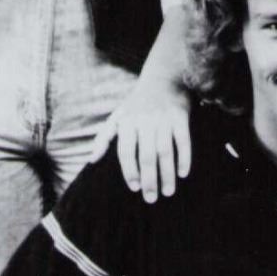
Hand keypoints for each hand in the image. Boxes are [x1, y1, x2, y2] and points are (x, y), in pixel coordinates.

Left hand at [89, 74, 191, 202]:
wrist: (164, 77)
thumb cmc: (137, 103)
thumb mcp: (117, 116)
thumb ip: (104, 137)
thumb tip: (92, 160)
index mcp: (127, 122)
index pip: (126, 151)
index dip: (129, 170)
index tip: (133, 188)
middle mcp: (145, 120)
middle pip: (146, 155)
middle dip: (149, 179)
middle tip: (151, 198)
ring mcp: (164, 118)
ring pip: (165, 151)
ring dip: (167, 174)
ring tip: (168, 192)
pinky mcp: (181, 116)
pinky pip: (183, 140)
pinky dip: (184, 157)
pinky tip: (183, 173)